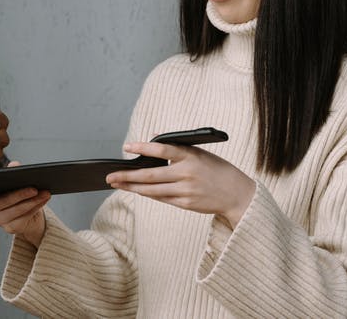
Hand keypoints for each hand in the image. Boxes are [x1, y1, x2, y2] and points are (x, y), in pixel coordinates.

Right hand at [0, 162, 49, 245]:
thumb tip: (15, 165)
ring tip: (45, 193)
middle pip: (2, 202)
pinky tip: (43, 200)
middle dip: (20, 194)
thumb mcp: (14, 182)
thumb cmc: (17, 194)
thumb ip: (12, 172)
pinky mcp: (10, 228)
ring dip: (33, 201)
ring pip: (16, 210)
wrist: (27, 214)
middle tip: (34, 188)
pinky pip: (24, 217)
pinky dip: (36, 207)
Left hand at [106, 141, 255, 225]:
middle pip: (151, 175)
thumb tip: (153, 143)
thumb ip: (178, 150)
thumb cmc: (216, 169)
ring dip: (133, 187)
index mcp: (191, 156)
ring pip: (152, 190)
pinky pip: (162, 199)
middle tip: (110, 176)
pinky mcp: (186, 204)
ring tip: (117, 184)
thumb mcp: (200, 153)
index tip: (126, 146)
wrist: (237, 193)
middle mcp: (187, 173)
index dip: (143, 147)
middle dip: (128, 175)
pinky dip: (148, 194)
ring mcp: (186, 191)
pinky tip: (137, 191)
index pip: (162, 149)